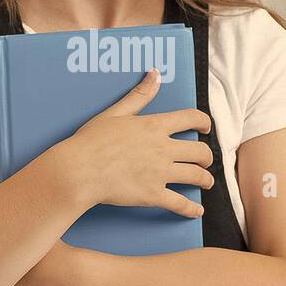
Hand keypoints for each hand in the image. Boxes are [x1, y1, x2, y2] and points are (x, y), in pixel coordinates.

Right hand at [54, 69, 214, 217]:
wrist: (79, 170)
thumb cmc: (91, 141)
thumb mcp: (115, 112)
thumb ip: (139, 95)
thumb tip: (155, 74)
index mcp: (154, 126)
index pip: (192, 118)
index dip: (204, 122)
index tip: (206, 128)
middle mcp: (163, 149)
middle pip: (200, 151)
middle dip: (207, 156)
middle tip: (205, 160)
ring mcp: (160, 173)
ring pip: (196, 176)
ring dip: (206, 179)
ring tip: (206, 182)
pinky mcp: (152, 195)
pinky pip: (180, 203)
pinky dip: (191, 209)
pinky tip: (197, 211)